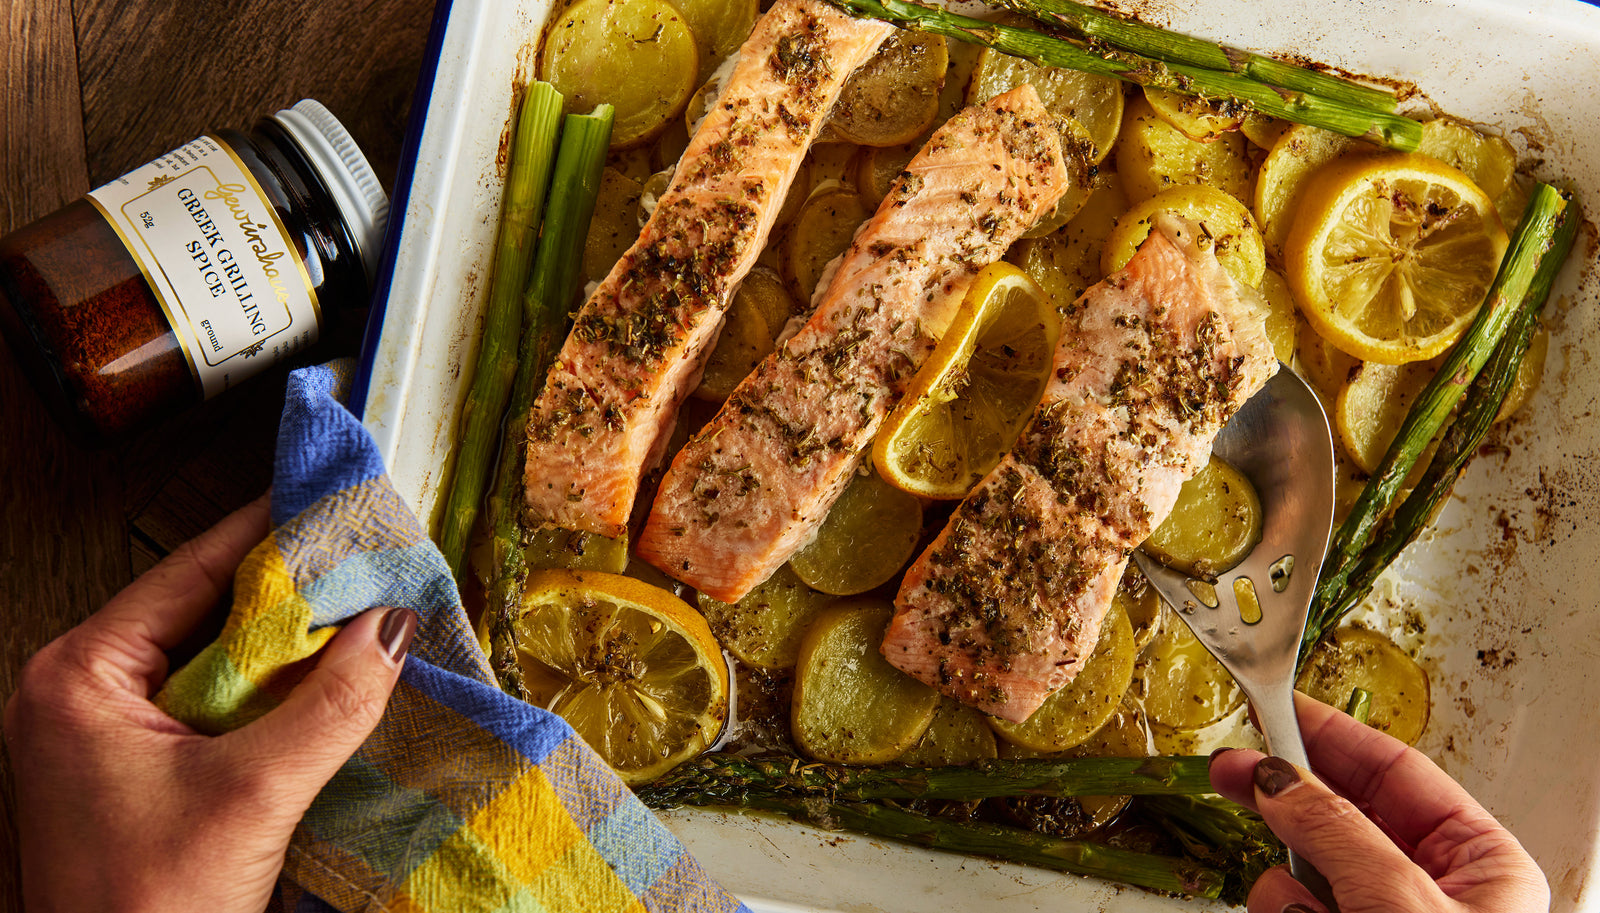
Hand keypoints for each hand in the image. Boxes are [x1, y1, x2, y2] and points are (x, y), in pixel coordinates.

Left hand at [4, 496, 415, 912]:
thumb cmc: (145, 910)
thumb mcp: (251, 795)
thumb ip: (330, 704)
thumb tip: (392, 626)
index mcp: (76, 677)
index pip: (188, 571)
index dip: (268, 534)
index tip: (331, 501)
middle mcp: (83, 696)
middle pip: (207, 615)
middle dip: (292, 598)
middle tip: (367, 566)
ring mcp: (111, 738)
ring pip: (219, 665)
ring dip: (291, 654)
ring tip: (365, 624)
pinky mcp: (144, 776)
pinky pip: (220, 712)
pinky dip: (278, 701)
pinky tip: (333, 693)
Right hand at [1209, 692, 1547, 912]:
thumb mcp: (1400, 902)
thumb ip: (1337, 832)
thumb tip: (1278, 778)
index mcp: (1480, 864)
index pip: (1395, 771)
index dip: (1332, 735)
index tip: (1278, 707)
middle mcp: (1435, 891)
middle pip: (1342, 814)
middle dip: (1286, 800)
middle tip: (1232, 771)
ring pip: (1306, 869)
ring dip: (1286, 884)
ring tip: (1299, 910)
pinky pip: (1290, 908)